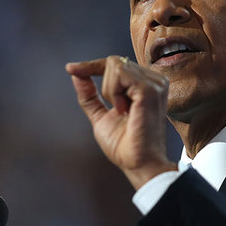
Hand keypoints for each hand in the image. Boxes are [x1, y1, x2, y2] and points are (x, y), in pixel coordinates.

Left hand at [66, 56, 176, 189]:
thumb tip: (75, 73)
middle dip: (105, 86)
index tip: (70, 68)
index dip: (91, 65)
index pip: (116, 64)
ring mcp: (155, 84)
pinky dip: (114, 93)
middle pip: (113, 62)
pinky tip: (126, 111)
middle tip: (117, 110)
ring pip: (115, 66)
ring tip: (124, 112)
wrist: (136, 163)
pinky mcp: (150, 89)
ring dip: (110, 91)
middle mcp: (153, 81)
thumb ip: (89, 95)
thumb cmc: (124, 145)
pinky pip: (120, 74)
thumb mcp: (100, 115)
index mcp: (145, 85)